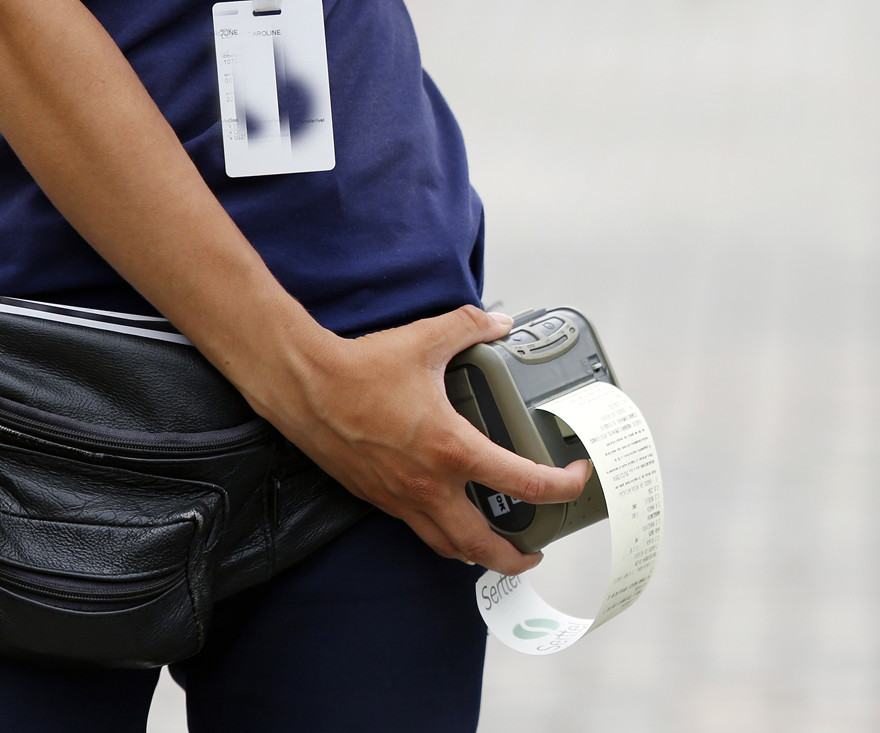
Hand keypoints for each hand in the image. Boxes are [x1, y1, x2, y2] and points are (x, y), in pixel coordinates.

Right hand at [251, 305, 590, 574]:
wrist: (303, 389)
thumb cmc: (360, 369)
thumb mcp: (426, 339)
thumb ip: (470, 327)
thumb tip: (498, 322)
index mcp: (451, 448)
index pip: (523, 482)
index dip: (561, 486)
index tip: (577, 478)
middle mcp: (429, 485)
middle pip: (483, 546)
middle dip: (516, 557)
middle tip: (538, 549)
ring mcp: (402, 499)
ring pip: (448, 547)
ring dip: (478, 554)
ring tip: (498, 546)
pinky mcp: (379, 499)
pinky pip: (420, 531)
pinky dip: (443, 536)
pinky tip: (451, 518)